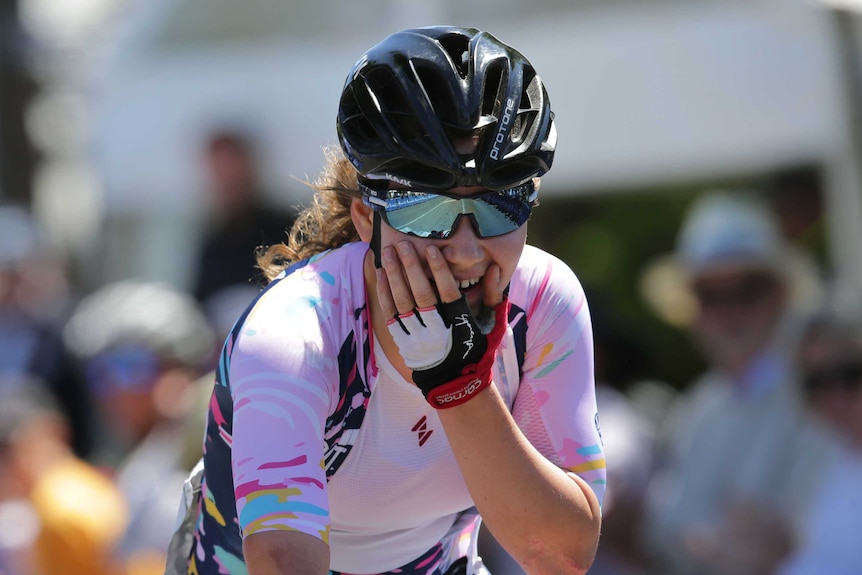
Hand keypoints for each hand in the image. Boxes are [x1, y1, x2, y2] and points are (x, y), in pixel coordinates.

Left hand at [376, 241, 508, 407]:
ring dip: (394, 275)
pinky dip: (385, 293)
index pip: (448, 294)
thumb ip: (493, 297)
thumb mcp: (492, 326)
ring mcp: (418, 338)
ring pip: (402, 302)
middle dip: (411, 267)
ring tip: (389, 253)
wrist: (455, 383)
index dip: (439, 271)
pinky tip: (382, 274)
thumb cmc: (476, 349)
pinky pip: (391, 314)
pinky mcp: (403, 343)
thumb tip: (494, 269)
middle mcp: (437, 331)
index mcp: (459, 325)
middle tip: (403, 244)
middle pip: (422, 295)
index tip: (431, 249)